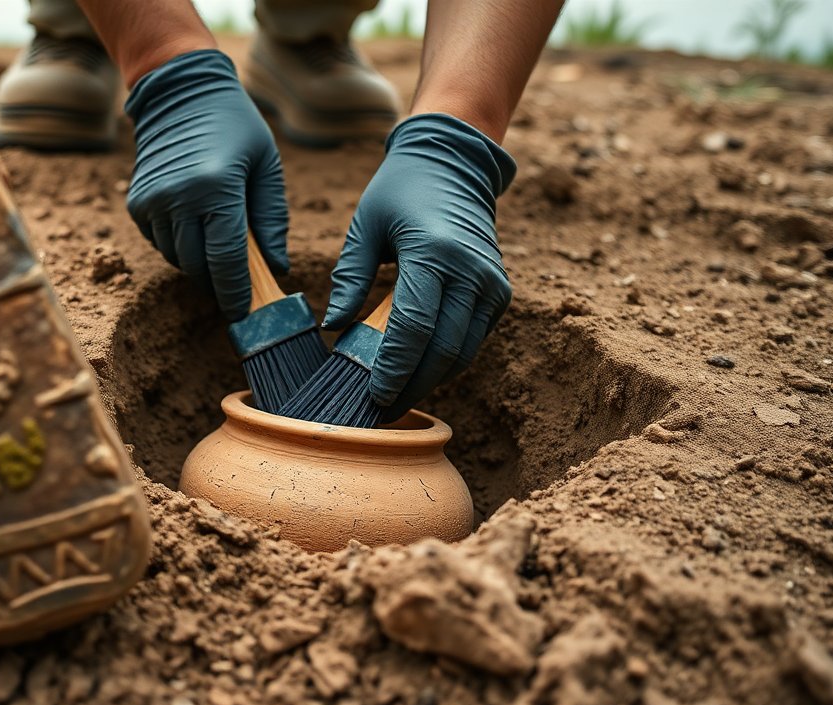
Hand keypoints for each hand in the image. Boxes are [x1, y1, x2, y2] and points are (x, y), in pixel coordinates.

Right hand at [124, 49, 288, 320]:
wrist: (180, 93)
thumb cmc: (234, 126)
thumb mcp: (266, 165)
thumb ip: (272, 219)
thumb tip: (277, 268)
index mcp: (216, 189)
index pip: (227, 262)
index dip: (237, 294)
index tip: (246, 313)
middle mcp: (179, 198)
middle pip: (200, 267)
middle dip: (220, 283)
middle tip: (238, 286)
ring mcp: (153, 202)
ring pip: (178, 259)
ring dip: (199, 263)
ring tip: (218, 246)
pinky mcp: (137, 204)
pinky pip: (160, 243)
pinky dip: (179, 246)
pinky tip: (195, 226)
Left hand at [324, 113, 516, 422]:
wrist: (454, 166)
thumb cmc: (400, 192)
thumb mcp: (365, 225)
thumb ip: (349, 276)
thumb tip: (333, 326)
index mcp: (434, 253)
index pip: (414, 328)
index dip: (394, 368)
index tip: (373, 395)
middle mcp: (471, 272)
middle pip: (443, 350)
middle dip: (412, 386)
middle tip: (380, 409)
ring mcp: (491, 284)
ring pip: (463, 353)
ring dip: (430, 380)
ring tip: (395, 398)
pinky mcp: (499, 293)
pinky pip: (473, 341)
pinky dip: (446, 362)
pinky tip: (417, 373)